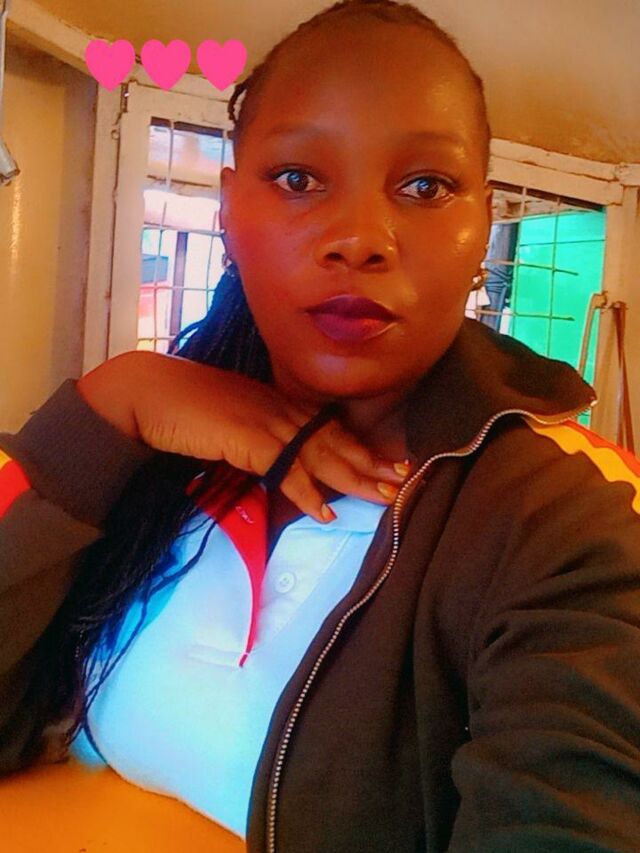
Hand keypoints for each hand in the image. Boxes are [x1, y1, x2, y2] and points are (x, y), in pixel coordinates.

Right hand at [77, 351, 409, 522]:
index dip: (359, 447)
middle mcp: (279, 410)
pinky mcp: (247, 439)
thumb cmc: (185, 408)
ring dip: (355, 478)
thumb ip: (257, 439)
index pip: (328, 428)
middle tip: (405, 479)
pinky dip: (307, 492)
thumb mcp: (231, 422)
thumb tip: (274, 462)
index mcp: (277, 404)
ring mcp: (265, 423)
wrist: (148, 393)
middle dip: (372, 463)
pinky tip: (327, 511)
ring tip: (386, 496)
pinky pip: (285, 470)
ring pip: (321, 455)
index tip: (388, 461)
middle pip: (335, 440)